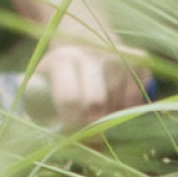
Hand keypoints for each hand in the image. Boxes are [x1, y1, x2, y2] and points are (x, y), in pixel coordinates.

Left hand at [32, 32, 151, 133]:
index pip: (69, 100)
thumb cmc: (60, 72)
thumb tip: (46, 141)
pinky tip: (118, 103)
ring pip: (120, 103)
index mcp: (62, 60)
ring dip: (113, 118)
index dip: (72, 125)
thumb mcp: (41, 84)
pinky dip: (130, 108)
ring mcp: (117, 54)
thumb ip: (40, 110)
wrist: (86, 34)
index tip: (74, 137)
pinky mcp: (138, 58)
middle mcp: (91, 54)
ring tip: (102, 114)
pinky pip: (138, 97)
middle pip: (97, 103)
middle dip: (94, 127)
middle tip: (93, 138)